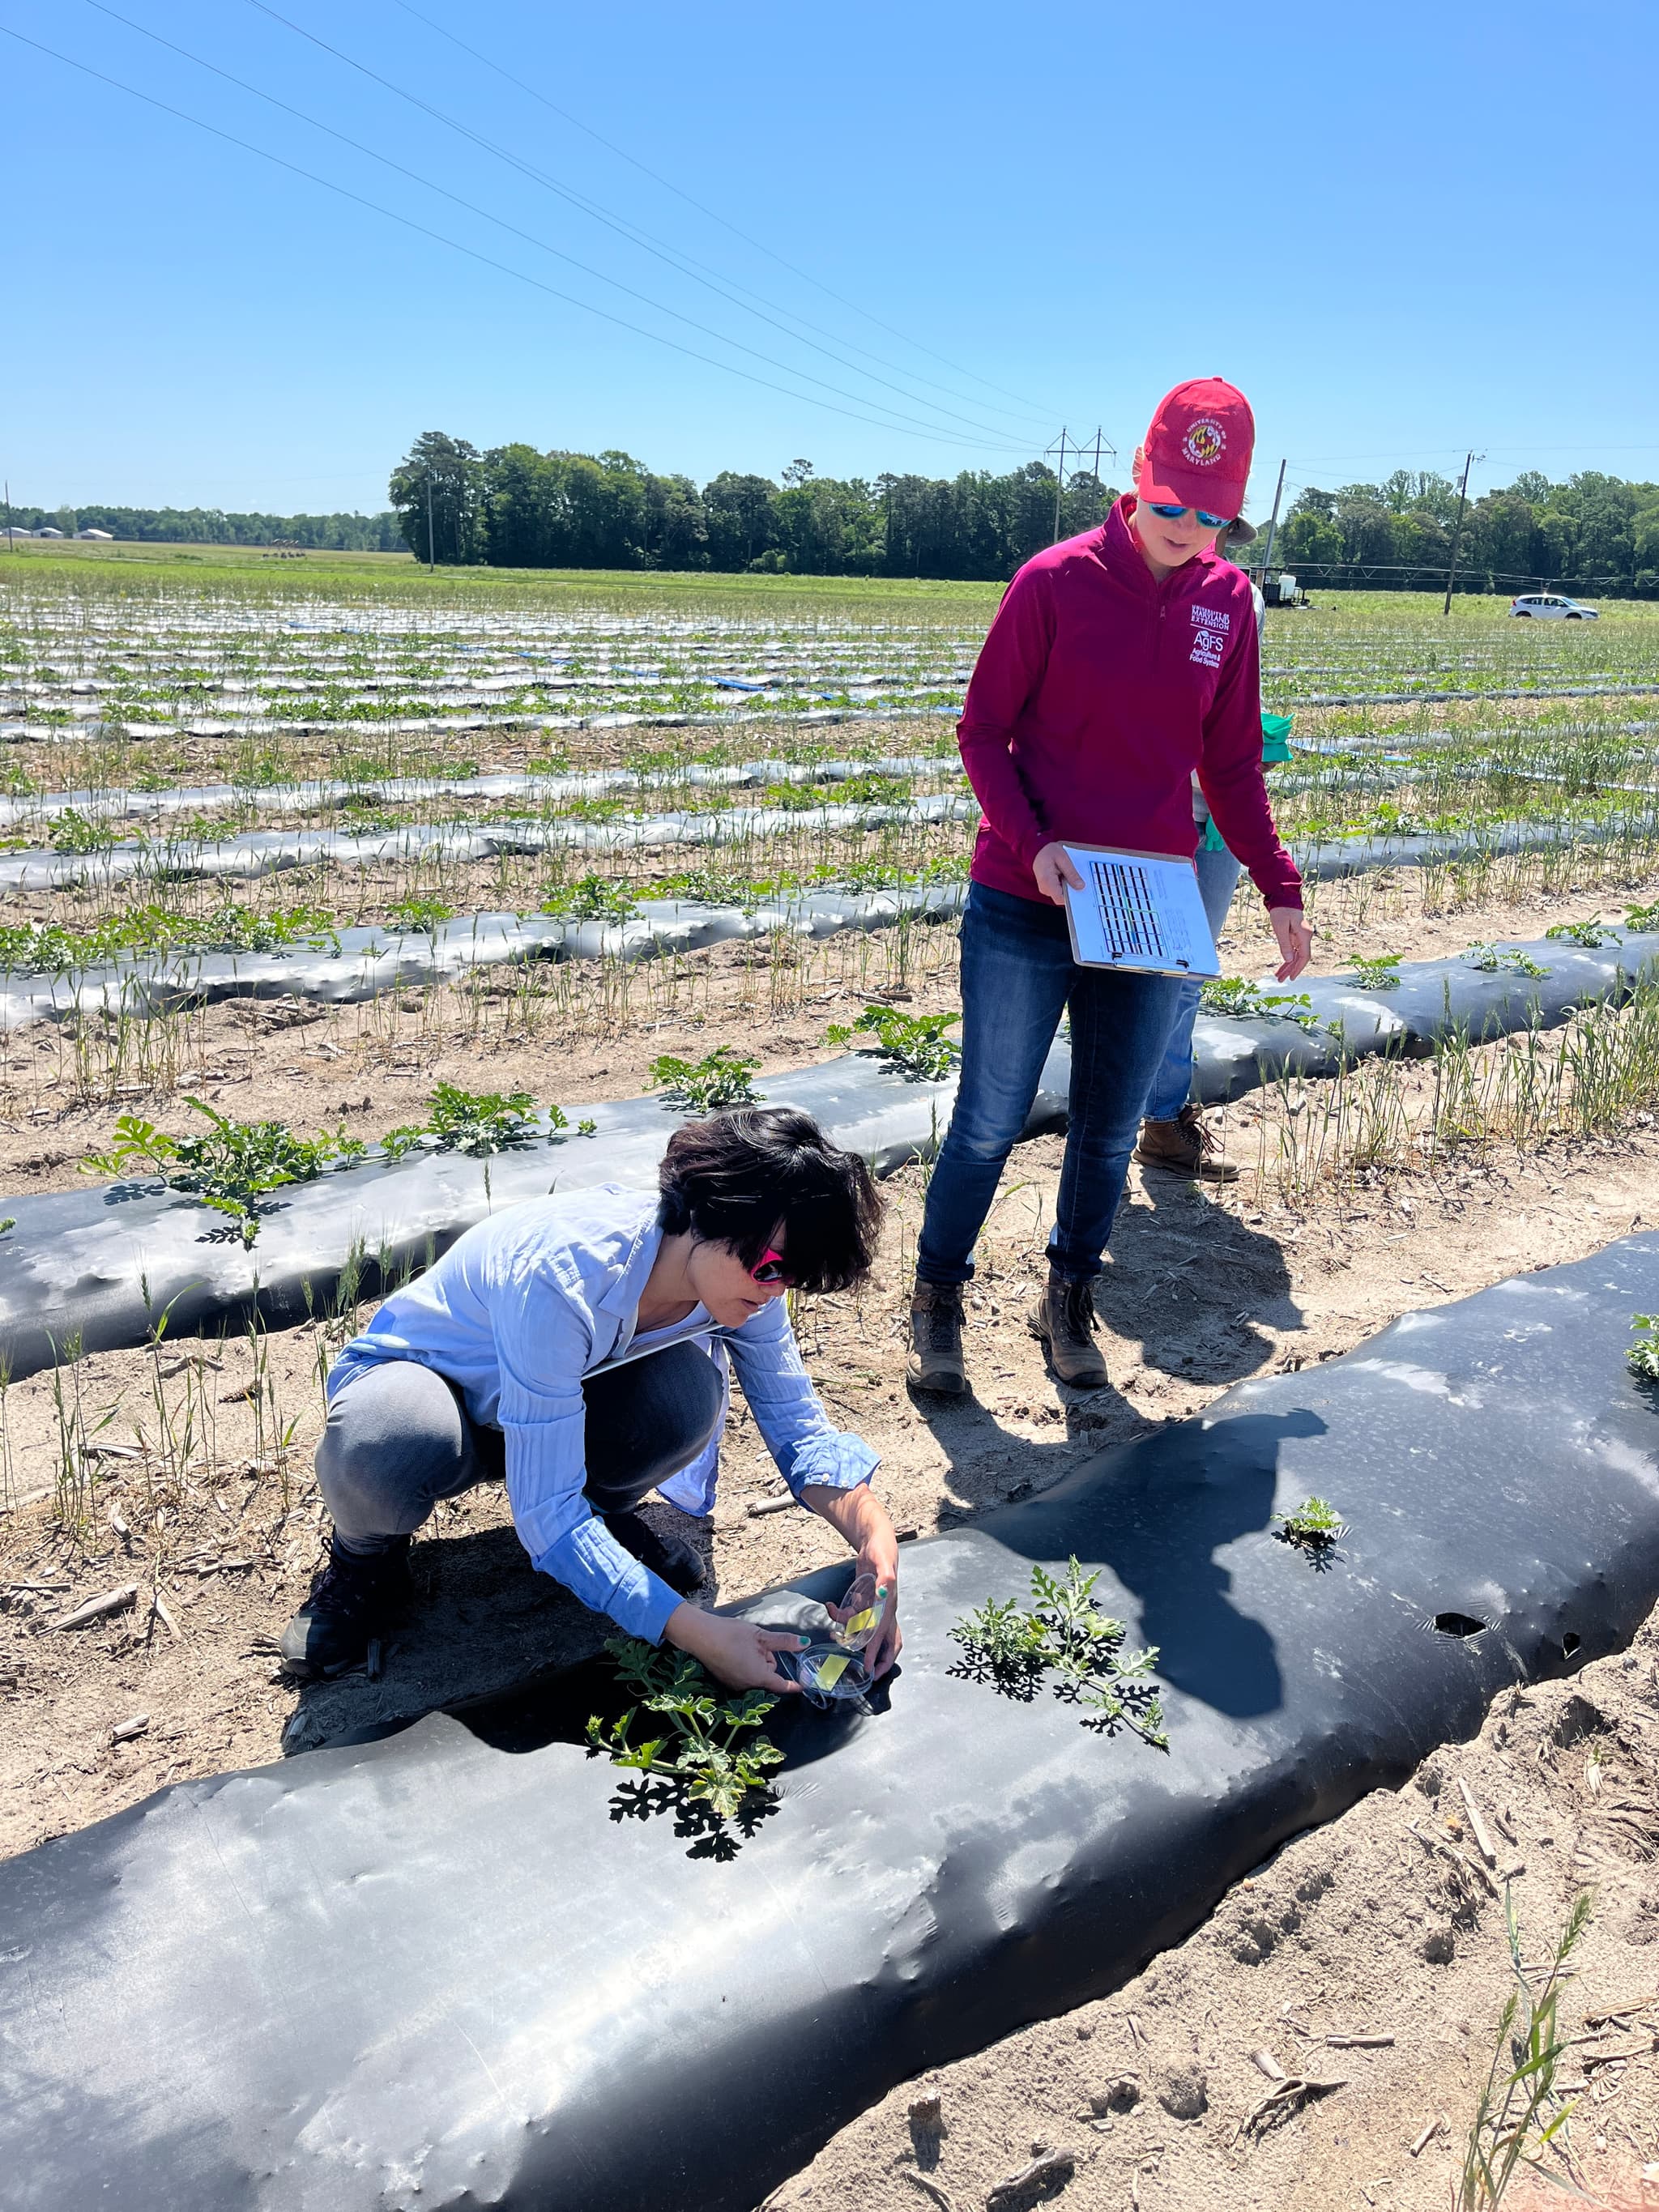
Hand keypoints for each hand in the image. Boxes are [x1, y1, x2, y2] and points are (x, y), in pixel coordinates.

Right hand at [664, 1604, 805, 1693]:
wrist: (701, 1636)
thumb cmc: (732, 1635)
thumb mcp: (761, 1636)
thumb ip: (784, 1642)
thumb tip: (805, 1643)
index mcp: (759, 1676)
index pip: (782, 1685)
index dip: (794, 1684)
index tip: (803, 1685)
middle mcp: (747, 1686)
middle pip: (768, 1676)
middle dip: (767, 1661)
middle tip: (757, 1644)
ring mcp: (734, 1685)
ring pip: (755, 1675)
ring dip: (755, 1663)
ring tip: (743, 1646)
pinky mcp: (725, 1681)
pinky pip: (743, 1676)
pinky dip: (744, 1666)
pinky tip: (734, 1652)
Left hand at [827, 1551, 902, 1678]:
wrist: (875, 1537)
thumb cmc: (882, 1548)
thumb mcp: (884, 1560)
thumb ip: (885, 1577)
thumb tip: (883, 1593)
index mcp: (889, 1603)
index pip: (884, 1633)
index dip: (877, 1652)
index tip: (869, 1668)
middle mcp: (883, 1608)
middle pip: (885, 1640)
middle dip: (878, 1658)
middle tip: (868, 1672)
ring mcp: (873, 1604)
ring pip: (864, 1629)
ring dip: (849, 1634)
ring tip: (835, 1635)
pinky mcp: (864, 1599)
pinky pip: (853, 1614)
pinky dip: (840, 1614)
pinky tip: (831, 1606)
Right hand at [1032, 841, 1082, 908]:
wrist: (1038, 850)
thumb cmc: (1049, 852)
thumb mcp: (1063, 858)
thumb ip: (1071, 873)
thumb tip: (1080, 887)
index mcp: (1047, 881)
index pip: (1061, 899)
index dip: (1072, 898)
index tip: (1082, 892)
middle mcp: (1045, 888)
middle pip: (1063, 898)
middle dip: (1073, 891)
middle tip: (1080, 880)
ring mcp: (1046, 889)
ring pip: (1062, 894)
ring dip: (1069, 887)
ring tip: (1072, 875)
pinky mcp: (1048, 888)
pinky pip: (1060, 890)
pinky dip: (1066, 885)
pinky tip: (1068, 876)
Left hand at [1269, 907, 1312, 981]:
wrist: (1284, 897)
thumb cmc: (1281, 910)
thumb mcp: (1280, 928)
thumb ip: (1285, 944)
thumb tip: (1289, 960)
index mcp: (1304, 935)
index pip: (1304, 956)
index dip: (1298, 968)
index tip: (1292, 978)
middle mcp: (1305, 936)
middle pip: (1300, 958)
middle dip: (1291, 970)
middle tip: (1281, 980)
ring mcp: (1301, 936)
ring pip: (1296, 955)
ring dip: (1288, 966)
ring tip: (1279, 976)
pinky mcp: (1296, 935)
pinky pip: (1293, 950)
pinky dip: (1288, 958)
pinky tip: (1283, 965)